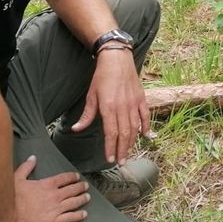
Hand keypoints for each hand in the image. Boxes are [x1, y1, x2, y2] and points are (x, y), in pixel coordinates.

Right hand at [2, 155, 88, 221]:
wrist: (7, 216)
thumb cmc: (10, 197)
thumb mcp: (17, 178)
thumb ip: (26, 167)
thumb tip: (33, 157)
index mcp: (47, 184)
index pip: (65, 178)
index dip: (73, 177)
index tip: (77, 177)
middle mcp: (55, 195)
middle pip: (73, 189)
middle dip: (81, 187)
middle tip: (86, 186)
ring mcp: (56, 209)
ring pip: (74, 202)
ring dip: (82, 199)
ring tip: (88, 197)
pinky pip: (70, 218)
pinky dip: (79, 215)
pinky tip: (84, 214)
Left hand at [69, 49, 150, 165]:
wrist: (117, 59)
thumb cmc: (102, 77)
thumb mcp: (91, 96)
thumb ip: (87, 115)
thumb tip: (76, 129)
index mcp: (109, 107)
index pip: (111, 133)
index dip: (111, 147)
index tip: (110, 159)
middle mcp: (123, 107)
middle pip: (124, 133)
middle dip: (122, 150)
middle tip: (121, 161)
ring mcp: (133, 103)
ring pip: (135, 127)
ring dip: (132, 142)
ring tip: (129, 153)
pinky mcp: (141, 98)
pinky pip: (145, 115)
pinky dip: (146, 126)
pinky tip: (146, 136)